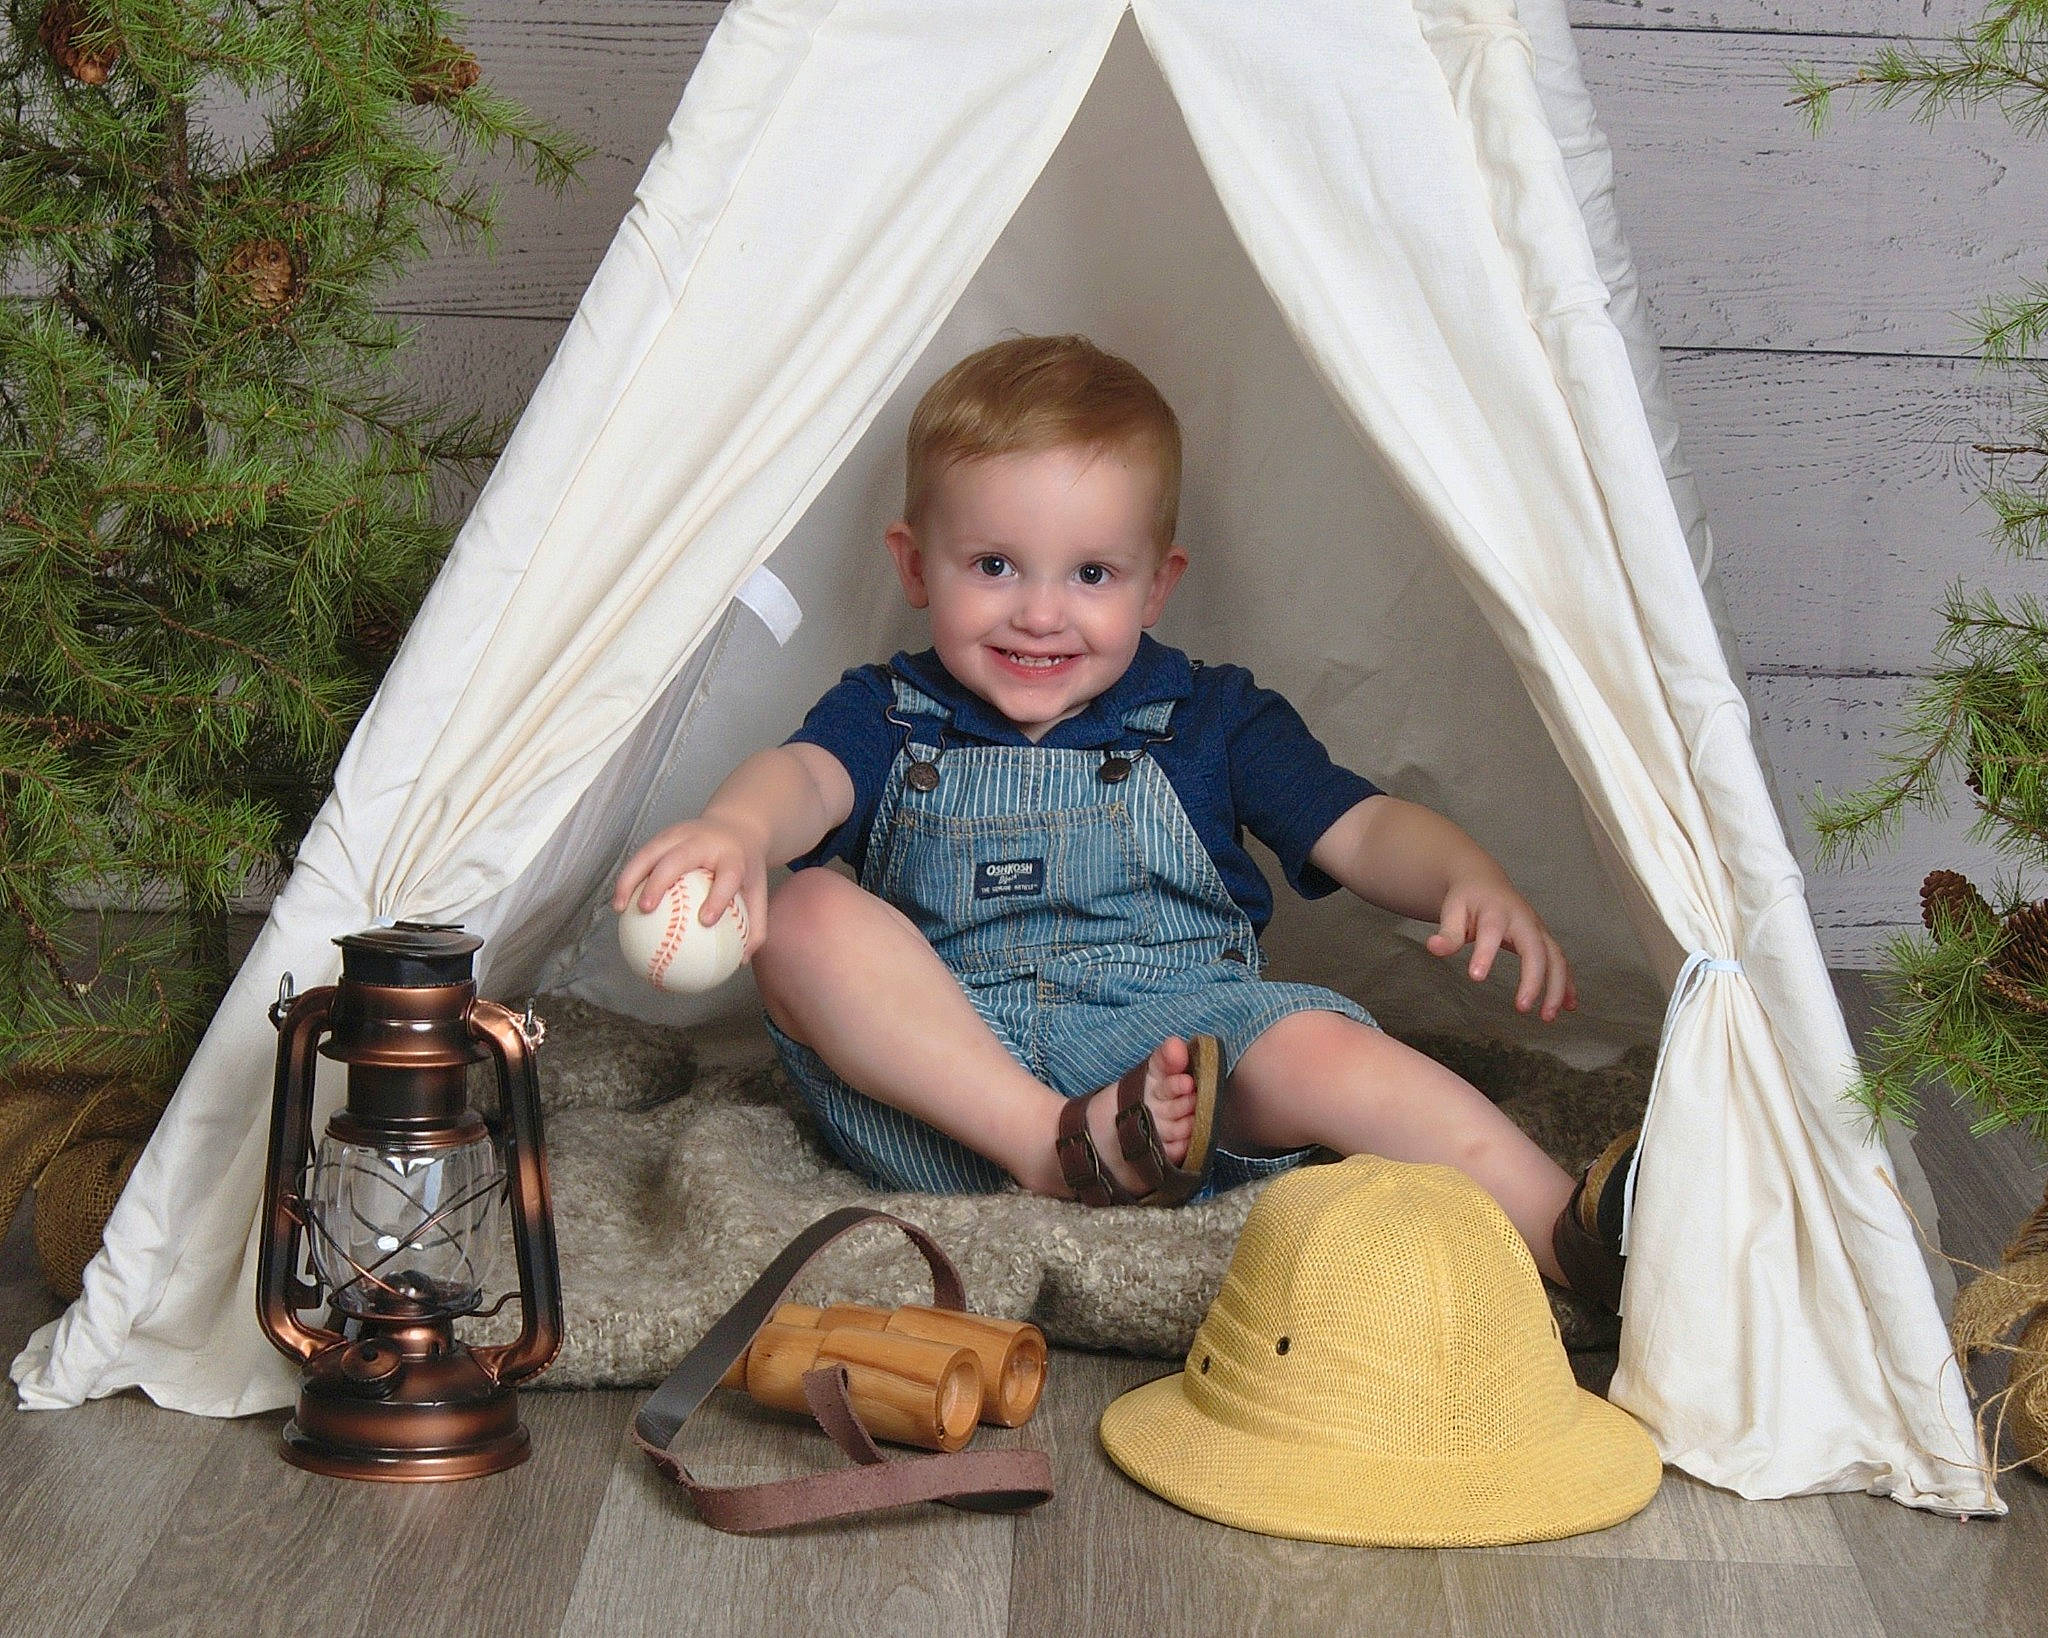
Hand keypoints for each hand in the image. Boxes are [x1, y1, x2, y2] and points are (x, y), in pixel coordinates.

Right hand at [610, 816, 769, 960]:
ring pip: (649, 852)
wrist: (736, 825)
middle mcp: (704, 841)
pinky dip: (628, 877)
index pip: (727, 875)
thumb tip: (740, 962)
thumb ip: (755, 927)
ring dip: (630, 878)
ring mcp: (681, 834)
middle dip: (658, 881)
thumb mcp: (757, 892)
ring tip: (618, 908)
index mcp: (732, 856)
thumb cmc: (745, 867)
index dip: (717, 897)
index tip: (705, 921)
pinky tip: (619, 903)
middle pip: (677, 858)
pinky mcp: (664, 834)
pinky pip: (641, 856)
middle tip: (645, 910)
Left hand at [1424, 874, 1576, 1021]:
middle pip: (1535, 948)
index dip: (1485, 953)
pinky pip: (1561, 962)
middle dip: (1533, 979)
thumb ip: (1447, 932)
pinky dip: (1567, 983)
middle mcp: (1523, 920)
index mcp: (1496, 911)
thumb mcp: (1452, 911)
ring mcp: (1538, 929)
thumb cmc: (1467, 899)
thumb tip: (1434, 947)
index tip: (1476, 977)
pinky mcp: (1544, 939)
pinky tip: (1568, 1007)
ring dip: (1556, 987)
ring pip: (1555, 957)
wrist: (1484, 881)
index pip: (1492, 932)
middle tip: (1521, 1008)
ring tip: (1547, 1017)